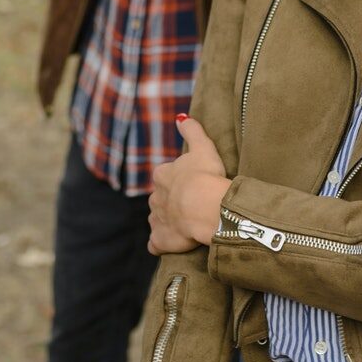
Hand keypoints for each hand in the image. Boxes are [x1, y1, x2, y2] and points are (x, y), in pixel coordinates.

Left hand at [148, 115, 230, 255]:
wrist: (205, 206)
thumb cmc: (205, 175)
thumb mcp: (202, 147)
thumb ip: (192, 130)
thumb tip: (181, 117)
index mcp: (163, 175)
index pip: (165, 176)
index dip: (178, 180)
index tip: (192, 183)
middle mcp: (155, 196)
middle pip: (160, 198)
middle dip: (171, 201)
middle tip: (191, 205)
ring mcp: (157, 219)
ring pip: (157, 219)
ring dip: (167, 221)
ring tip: (186, 225)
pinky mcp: (161, 240)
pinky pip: (156, 244)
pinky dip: (160, 244)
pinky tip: (169, 244)